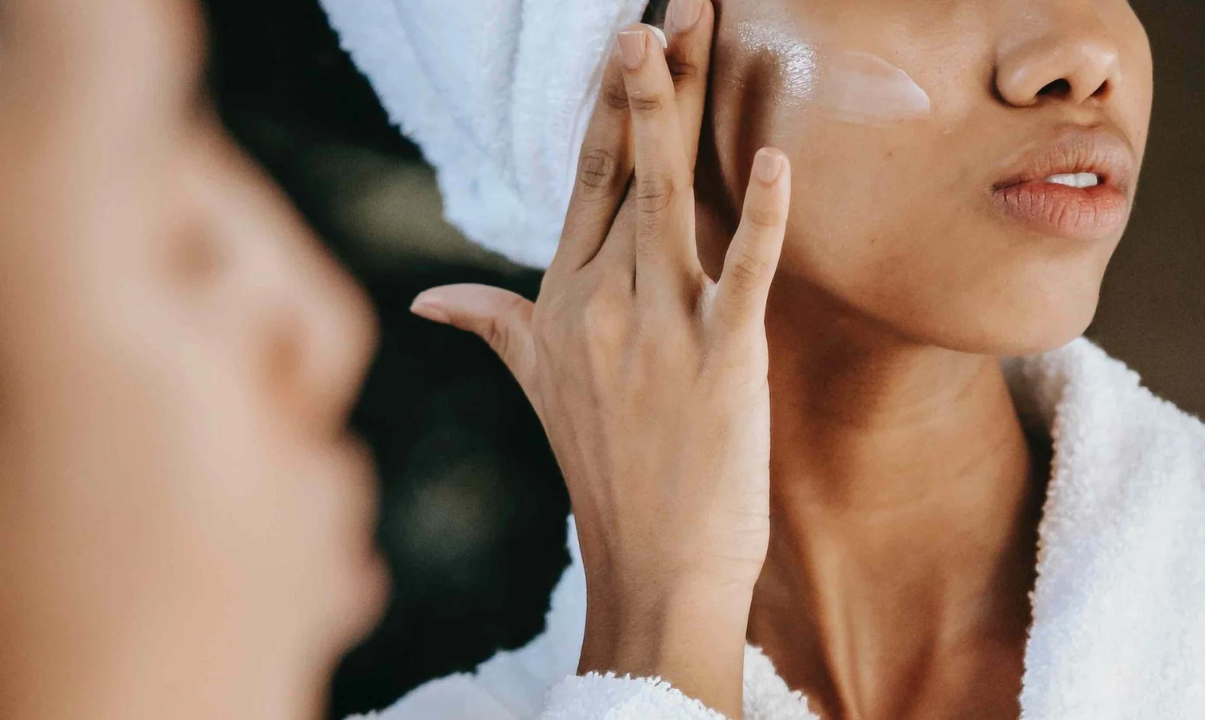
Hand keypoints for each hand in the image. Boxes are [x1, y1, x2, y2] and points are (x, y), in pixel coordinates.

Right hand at [408, 1, 790, 714]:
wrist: (652, 564)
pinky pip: (742, 273)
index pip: (586, 179)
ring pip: (669, 195)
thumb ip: (492, 324)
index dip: (609, 104)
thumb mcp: (536, 384)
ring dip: (679, 108)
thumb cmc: (603, 472)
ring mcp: (658, 327)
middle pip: (627, 166)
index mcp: (564, 298)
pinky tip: (775, 156)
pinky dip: (761, 216)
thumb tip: (429, 298)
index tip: (626, 36)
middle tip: (671, 3)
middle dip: (647, 77)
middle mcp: (602, 300)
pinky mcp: (720, 359)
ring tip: (691, 26)